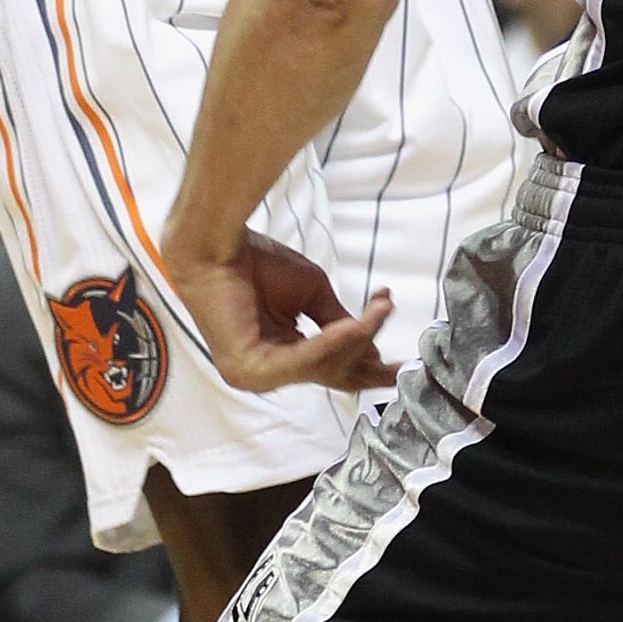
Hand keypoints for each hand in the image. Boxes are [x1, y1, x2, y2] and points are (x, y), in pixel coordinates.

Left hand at [169, 228, 396, 396]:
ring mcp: (256, 376)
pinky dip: (331, 340)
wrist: (218, 245)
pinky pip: (302, 358)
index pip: (331, 369)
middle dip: (370, 362)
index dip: (367, 364)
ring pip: (322, 366)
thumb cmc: (258, 263)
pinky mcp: (248, 369)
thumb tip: (370, 345)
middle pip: (332, 374)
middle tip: (404, 356)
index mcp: (281, 357)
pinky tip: (353, 325)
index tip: (402, 361)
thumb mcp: (312, 296)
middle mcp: (268, 373)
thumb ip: (338, 324)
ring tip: (379, 310)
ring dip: (355, 338)